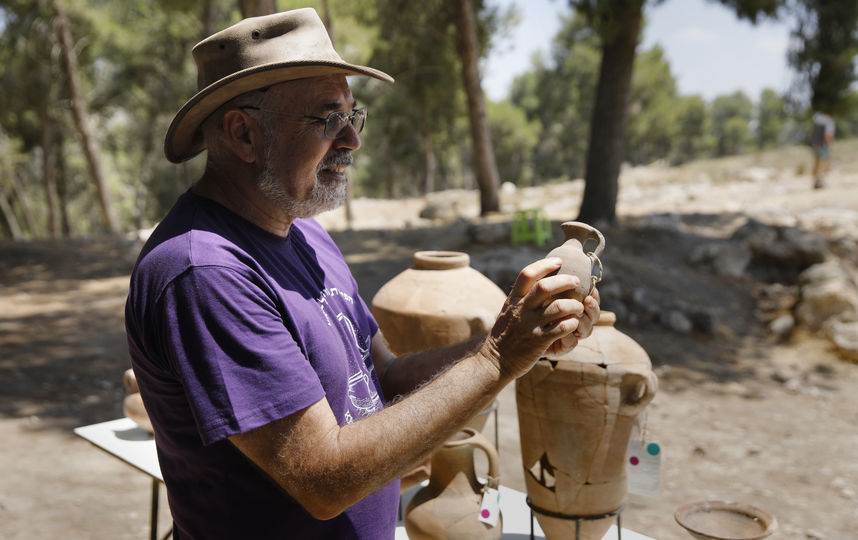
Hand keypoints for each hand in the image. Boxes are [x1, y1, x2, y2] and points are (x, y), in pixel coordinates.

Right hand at [480, 257, 598, 378]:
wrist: (495, 361)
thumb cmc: (504, 335)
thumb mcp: (508, 311)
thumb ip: (521, 298)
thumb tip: (537, 282)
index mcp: (513, 300)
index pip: (527, 274)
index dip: (545, 264)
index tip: (559, 260)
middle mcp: (522, 310)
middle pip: (545, 287)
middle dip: (566, 281)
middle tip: (576, 281)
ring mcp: (530, 325)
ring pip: (559, 307)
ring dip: (574, 305)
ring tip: (579, 307)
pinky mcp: (539, 341)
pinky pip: (562, 328)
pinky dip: (572, 323)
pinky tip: (573, 323)